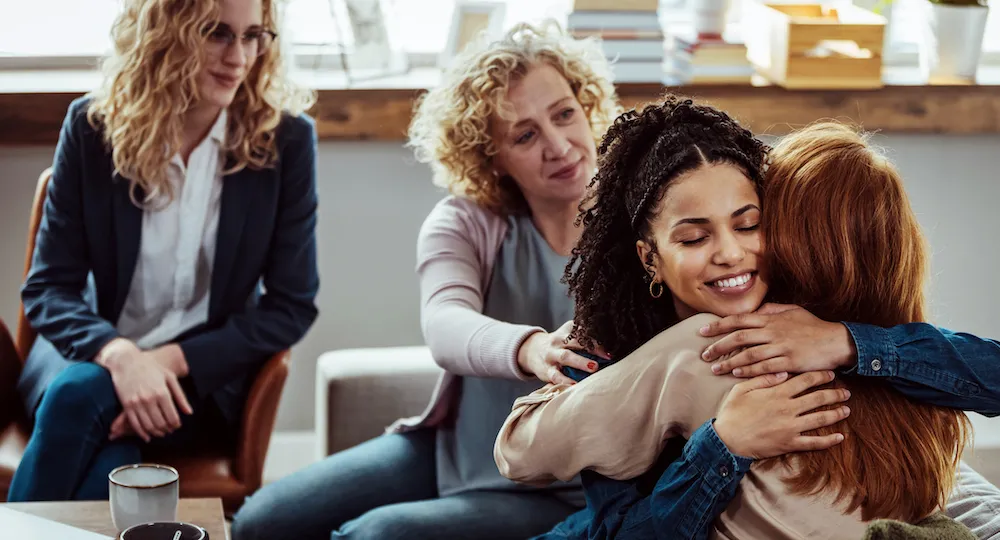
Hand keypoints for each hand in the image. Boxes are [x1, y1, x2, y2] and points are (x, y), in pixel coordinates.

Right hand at [96, 339, 193, 442]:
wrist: (126, 361)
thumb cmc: (151, 368)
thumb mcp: (169, 377)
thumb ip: (180, 396)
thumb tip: (189, 412)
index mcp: (162, 392)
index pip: (172, 416)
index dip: (176, 424)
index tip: (177, 426)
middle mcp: (150, 399)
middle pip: (161, 423)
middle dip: (167, 429)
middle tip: (170, 430)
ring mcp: (137, 403)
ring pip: (148, 426)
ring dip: (156, 432)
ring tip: (161, 432)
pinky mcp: (126, 405)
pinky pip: (134, 424)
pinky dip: (142, 433)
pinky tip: (147, 436)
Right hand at [516, 320, 609, 384]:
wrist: (531, 351)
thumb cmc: (560, 345)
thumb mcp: (569, 335)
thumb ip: (585, 337)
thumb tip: (612, 342)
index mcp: (567, 331)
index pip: (583, 332)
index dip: (597, 339)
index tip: (611, 348)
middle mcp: (559, 341)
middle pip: (575, 342)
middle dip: (592, 348)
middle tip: (606, 356)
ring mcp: (552, 355)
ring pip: (566, 357)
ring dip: (580, 362)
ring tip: (594, 367)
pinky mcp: (547, 370)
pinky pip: (556, 375)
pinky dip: (565, 381)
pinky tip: (575, 386)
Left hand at [699, 304, 856, 376]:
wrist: (837, 341)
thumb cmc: (813, 326)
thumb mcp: (792, 311)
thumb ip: (770, 310)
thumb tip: (753, 312)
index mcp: (771, 319)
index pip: (738, 320)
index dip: (718, 325)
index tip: (702, 331)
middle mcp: (773, 332)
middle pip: (738, 337)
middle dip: (718, 346)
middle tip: (704, 355)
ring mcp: (781, 348)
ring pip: (748, 355)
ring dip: (729, 362)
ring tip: (716, 369)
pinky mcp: (789, 363)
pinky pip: (764, 368)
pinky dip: (748, 371)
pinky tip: (736, 374)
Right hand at [713, 370, 850, 458]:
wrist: (728, 439)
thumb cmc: (732, 412)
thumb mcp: (742, 389)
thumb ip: (763, 378)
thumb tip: (783, 371)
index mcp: (777, 393)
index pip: (805, 380)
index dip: (820, 375)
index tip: (831, 373)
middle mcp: (788, 408)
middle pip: (818, 398)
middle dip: (834, 393)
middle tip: (845, 391)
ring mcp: (791, 427)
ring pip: (820, 419)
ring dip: (836, 414)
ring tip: (847, 410)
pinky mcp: (790, 443)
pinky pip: (814, 443)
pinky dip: (829, 440)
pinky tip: (840, 437)